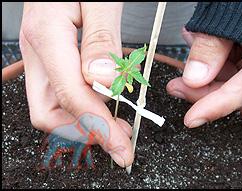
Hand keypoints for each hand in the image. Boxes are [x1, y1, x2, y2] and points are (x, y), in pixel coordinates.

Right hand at [19, 2, 132, 166]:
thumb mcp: (101, 1)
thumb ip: (101, 41)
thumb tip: (103, 82)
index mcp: (48, 36)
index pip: (72, 97)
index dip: (98, 128)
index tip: (121, 147)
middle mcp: (39, 52)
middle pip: (49, 113)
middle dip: (83, 132)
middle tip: (118, 137)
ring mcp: (42, 56)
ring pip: (53, 106)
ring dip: (84, 122)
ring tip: (116, 124)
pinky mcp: (51, 57)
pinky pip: (60, 92)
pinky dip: (82, 106)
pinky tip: (102, 104)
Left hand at [167, 27, 241, 126]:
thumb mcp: (230, 19)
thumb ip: (213, 46)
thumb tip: (194, 76)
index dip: (215, 106)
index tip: (192, 119)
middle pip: (236, 93)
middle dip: (202, 93)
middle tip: (177, 87)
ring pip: (232, 85)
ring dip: (204, 79)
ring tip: (184, 67)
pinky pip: (233, 71)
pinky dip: (214, 67)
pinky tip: (198, 51)